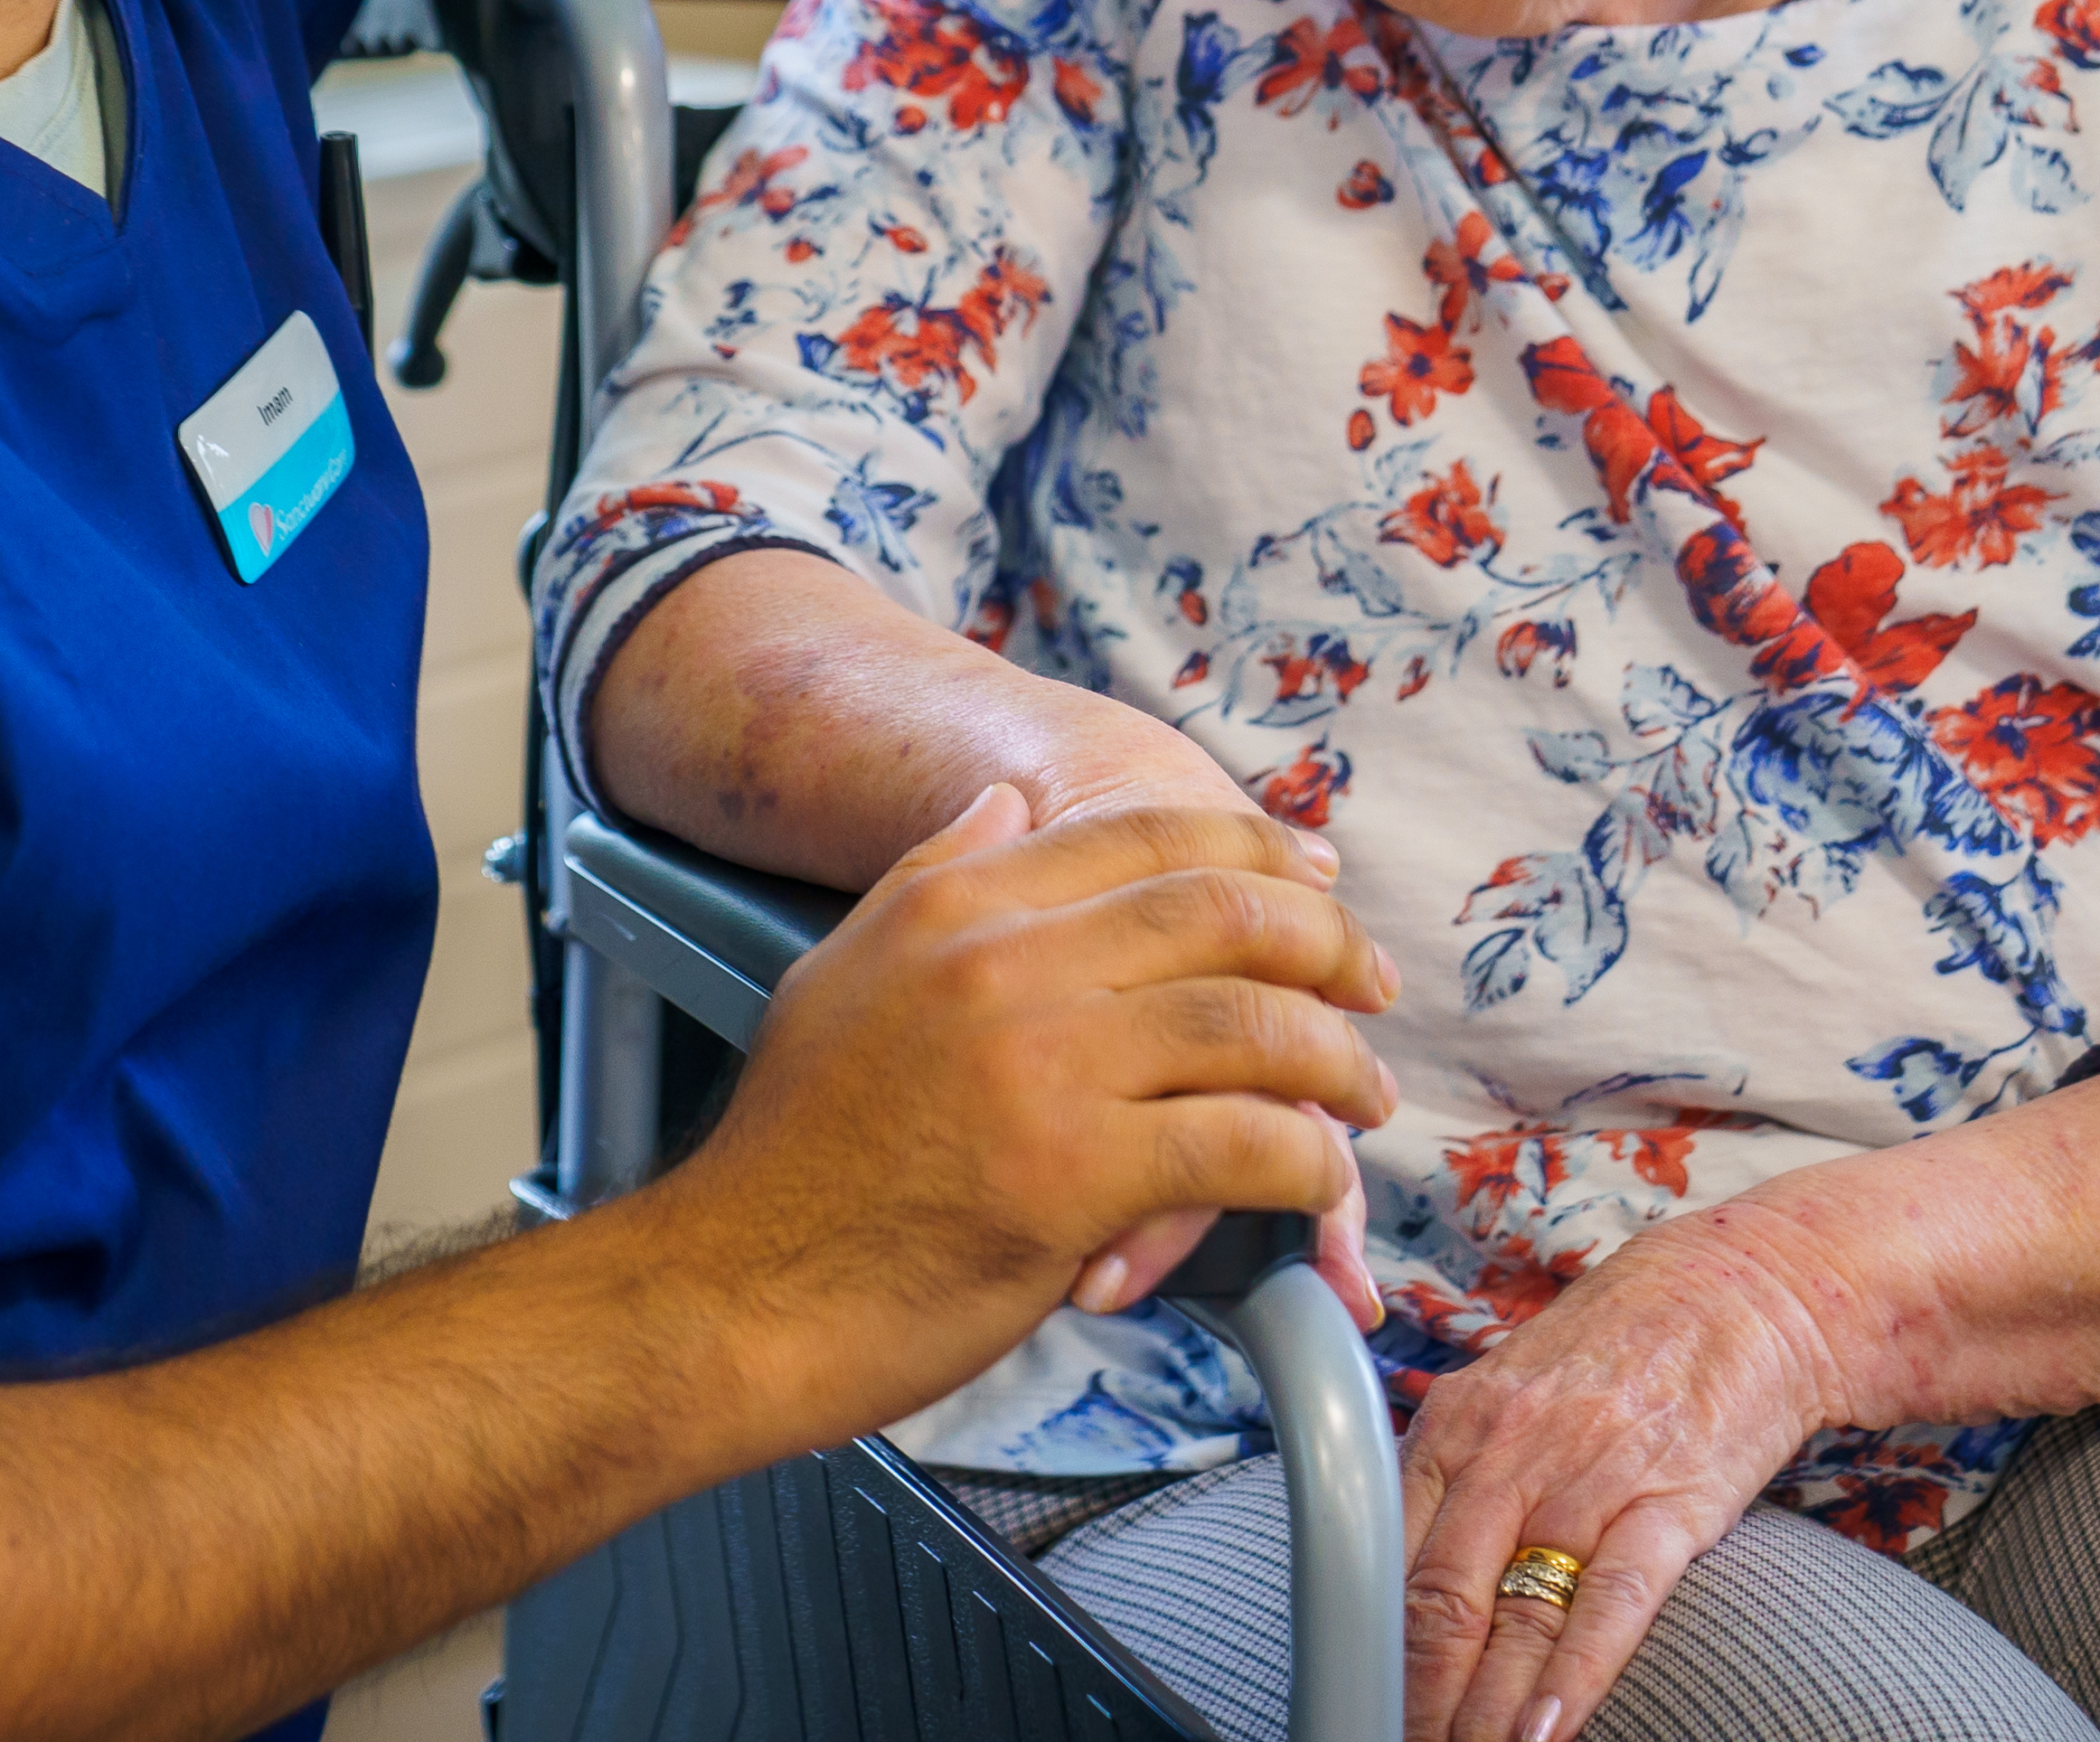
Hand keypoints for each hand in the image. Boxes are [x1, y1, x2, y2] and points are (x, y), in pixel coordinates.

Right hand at [649, 785, 1400, 1442]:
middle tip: (1369, 992)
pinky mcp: (1072, 1175)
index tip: (1320, 884)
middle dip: (1324, 947)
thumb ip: (932, 877)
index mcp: (956, 903)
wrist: (730, 1292)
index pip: (1149, 836)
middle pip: (1222, 913)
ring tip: (1359, 1099)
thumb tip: (1010, 806)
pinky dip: (1302, 1164)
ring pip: (1249, 1025)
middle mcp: (1003, 961)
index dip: (1260, 850)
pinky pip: (1239, 1145)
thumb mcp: (841, 973)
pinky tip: (1315, 1184)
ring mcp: (1041, 1065)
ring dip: (1333, 1063)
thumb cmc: (791, 1159)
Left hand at [1393, 1193, 1848, 1741]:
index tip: (1364, 1698)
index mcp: (1456, 1421)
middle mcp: (1511, 1449)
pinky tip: (1545, 1733)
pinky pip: (1611, 1604)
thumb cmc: (1622, 1345)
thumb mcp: (1510, 1388)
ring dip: (1484, 1711)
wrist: (1744, 1290)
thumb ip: (1456, 1470)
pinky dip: (1574, 1677)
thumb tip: (1398, 1567)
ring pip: (1518, 1614)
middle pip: (1441, 1598)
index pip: (1385, 1552)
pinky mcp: (1671, 1504)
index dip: (1370, 1643)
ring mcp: (1590, 1476)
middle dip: (1419, 1695)